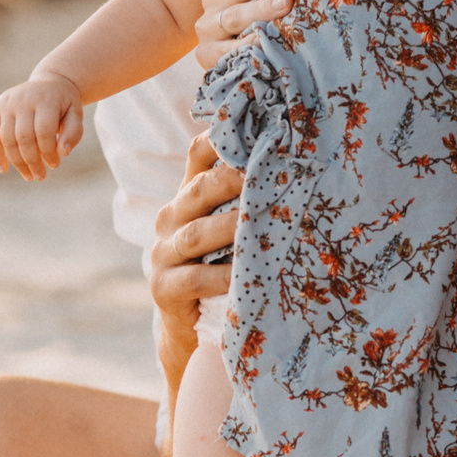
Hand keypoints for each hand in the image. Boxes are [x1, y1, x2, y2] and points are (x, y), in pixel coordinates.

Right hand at [0, 74, 83, 180]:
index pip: (43, 131)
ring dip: (16, 162)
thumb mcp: (76, 114)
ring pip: (6, 138)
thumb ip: (73, 132)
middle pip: (23, 137)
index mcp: (45, 99)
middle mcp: (23, 99)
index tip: (54, 165)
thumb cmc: (64, 104)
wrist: (49, 83)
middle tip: (40, 177)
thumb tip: (63, 153)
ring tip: (28, 176)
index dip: (48, 152)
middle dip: (31, 161)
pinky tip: (3, 169)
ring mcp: (7, 103)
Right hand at [148, 135, 242, 364]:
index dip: (219, 139)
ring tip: (257, 223)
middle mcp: (170, 219)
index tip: (255, 128)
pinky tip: (244, 274)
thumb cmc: (219, 269)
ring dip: (228, 227)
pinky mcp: (164, 289)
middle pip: (198, 191)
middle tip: (264, 173)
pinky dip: (220, 276)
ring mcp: (162, 254)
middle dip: (230, 180)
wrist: (189, 328)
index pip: (198, 156)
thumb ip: (246, 202)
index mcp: (187, 197)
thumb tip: (294, 167)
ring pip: (196, 234)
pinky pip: (195, 279)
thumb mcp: (229, 232)